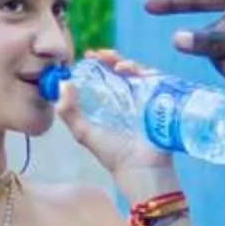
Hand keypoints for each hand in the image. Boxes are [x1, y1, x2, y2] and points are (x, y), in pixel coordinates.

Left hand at [48, 51, 181, 198]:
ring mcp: (147, 99)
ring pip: (140, 72)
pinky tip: (137, 74)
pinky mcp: (162, 102)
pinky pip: (159, 81)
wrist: (140, 169)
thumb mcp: (84, 133)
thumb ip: (69, 113)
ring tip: (120, 66)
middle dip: (112, 58)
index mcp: (111, 103)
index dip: (98, 63)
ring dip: (130, 64)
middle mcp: (129, 98)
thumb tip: (62, 85)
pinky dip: (149, 73)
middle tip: (102, 56)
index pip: (105, 75)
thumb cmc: (113, 154)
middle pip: (123, 69)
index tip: (89, 55)